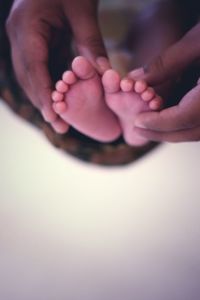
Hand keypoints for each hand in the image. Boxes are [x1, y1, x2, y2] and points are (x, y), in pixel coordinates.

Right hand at [6, 0, 106, 132]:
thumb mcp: (83, 10)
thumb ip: (91, 43)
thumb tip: (105, 76)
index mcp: (27, 25)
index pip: (33, 67)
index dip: (44, 94)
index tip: (54, 117)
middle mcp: (19, 34)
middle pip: (28, 77)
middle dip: (43, 102)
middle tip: (60, 126)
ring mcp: (22, 38)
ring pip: (30, 76)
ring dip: (44, 97)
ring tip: (60, 119)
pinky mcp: (31, 41)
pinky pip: (37, 68)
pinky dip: (48, 85)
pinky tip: (59, 99)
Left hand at [130, 23, 199, 141]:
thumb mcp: (199, 41)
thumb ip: (167, 63)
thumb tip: (136, 79)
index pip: (183, 119)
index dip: (158, 123)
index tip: (138, 122)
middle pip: (191, 132)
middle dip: (162, 133)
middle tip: (140, 129)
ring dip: (175, 131)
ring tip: (152, 125)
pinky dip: (188, 124)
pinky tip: (172, 116)